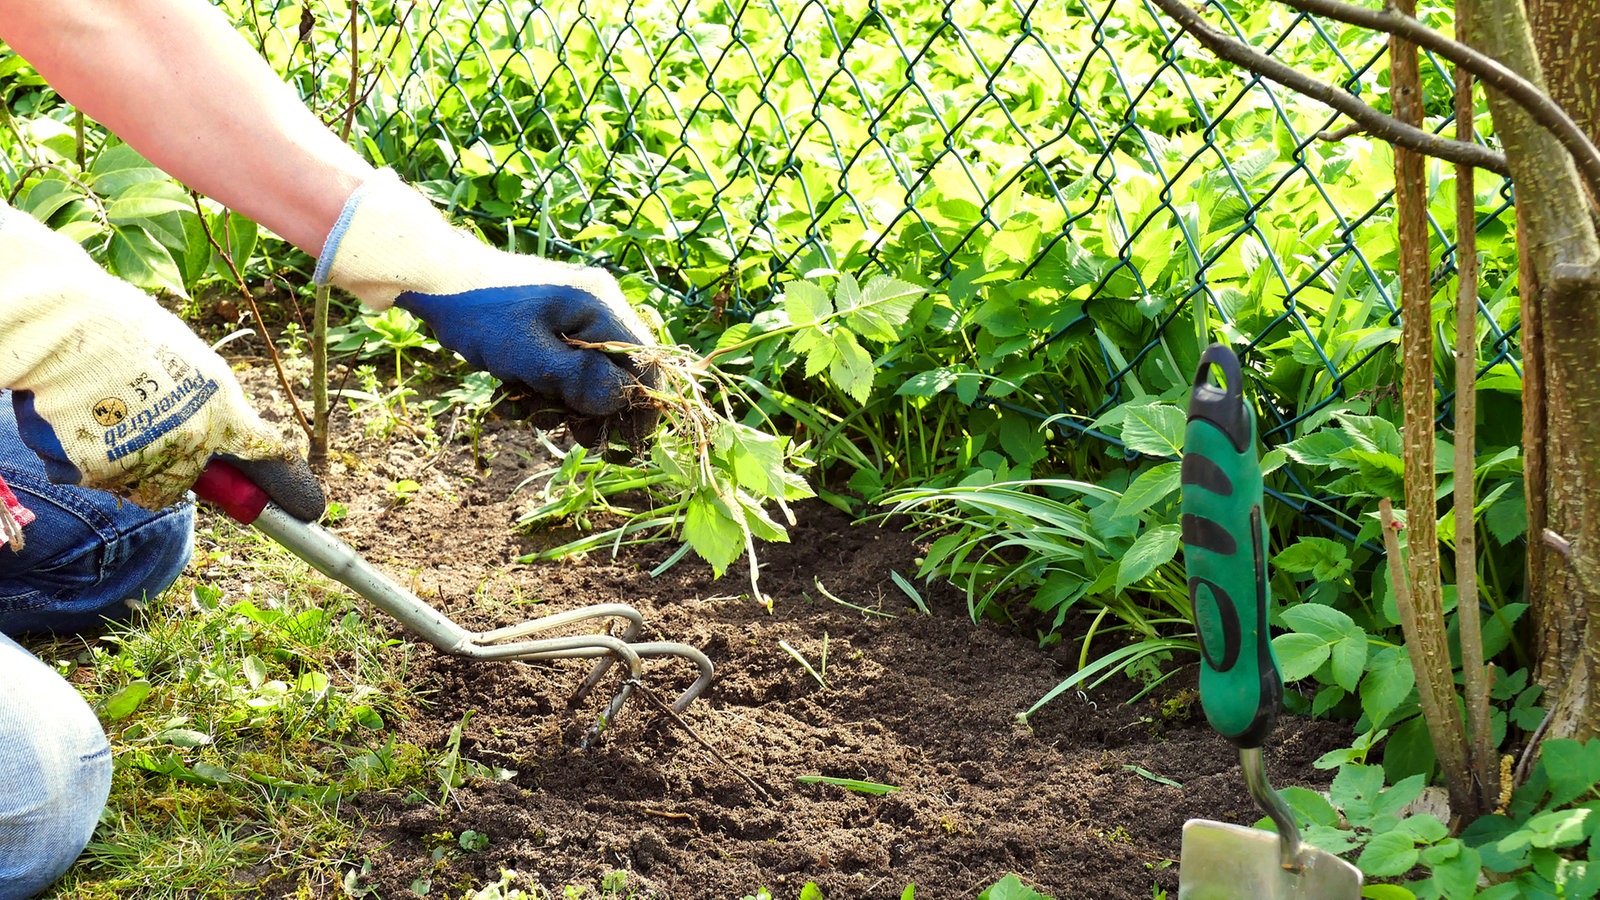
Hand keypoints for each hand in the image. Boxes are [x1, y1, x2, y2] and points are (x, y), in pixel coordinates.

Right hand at [0, 205, 323, 516]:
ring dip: (135, 464)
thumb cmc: (132, 332)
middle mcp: (192, 444)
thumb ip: (213, 400)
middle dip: (177, 463)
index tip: (307, 505)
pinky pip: (103, 478)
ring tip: (112, 416)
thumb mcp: (193, 359)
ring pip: (147, 484)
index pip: (265, 455)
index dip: (285, 481)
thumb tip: (227, 426)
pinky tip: (84, 423)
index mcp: (223, 413)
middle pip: (192, 479)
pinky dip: (93, 459)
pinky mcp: (101, 472)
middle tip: (151, 429)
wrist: (72, 331)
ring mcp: (147, 461)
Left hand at [316, 170, 660, 452]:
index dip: (642, 407)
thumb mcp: (527, 353)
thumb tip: (625, 399)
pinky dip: (551, 389)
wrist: (435, 279)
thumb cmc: (478, 312)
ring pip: (596, 375)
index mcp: (601, 305)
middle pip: (623, 373)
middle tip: (571, 435)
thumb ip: (579, 378)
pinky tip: (521, 395)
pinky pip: (571, 367)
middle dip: (597, 409)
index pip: (646, 363)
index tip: (625, 444)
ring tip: (529, 408)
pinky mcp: (558, 325)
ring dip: (568, 403)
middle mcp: (600, 305)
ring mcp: (579, 314)